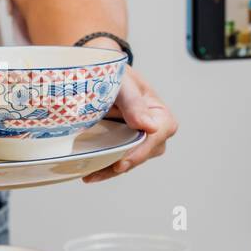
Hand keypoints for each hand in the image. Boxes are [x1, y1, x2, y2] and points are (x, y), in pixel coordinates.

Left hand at [83, 66, 177, 183]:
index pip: (156, 137)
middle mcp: (154, 132)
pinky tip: (89, 174)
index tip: (122, 162)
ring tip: (89, 175)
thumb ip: (134, 103)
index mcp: (161, 115)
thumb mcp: (124, 83)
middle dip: (122, 164)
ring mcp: (139, 142)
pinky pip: (116, 162)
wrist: (101, 77)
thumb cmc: (116, 75)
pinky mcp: (123, 147)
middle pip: (143, 154)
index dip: (140, 151)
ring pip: (129, 162)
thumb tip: (150, 127)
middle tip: (98, 171)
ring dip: (109, 170)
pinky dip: (103, 168)